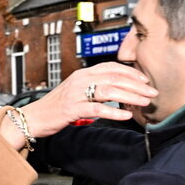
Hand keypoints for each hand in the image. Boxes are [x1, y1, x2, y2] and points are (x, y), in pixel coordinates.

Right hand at [20, 64, 157, 139]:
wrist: (33, 117)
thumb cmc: (55, 107)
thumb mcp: (75, 91)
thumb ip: (93, 87)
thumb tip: (116, 89)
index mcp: (82, 74)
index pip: (111, 67)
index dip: (131, 72)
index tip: (145, 80)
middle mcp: (80, 80)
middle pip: (114, 78)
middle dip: (137, 85)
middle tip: (152, 92)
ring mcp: (75, 94)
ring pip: (109, 90)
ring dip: (130, 96)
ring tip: (144, 102)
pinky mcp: (71, 109)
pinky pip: (97, 109)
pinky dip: (114, 112)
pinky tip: (126, 116)